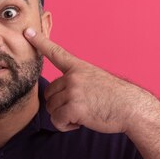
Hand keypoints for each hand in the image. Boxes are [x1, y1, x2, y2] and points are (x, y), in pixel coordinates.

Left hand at [24, 28, 151, 133]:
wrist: (132, 108)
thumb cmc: (115, 98)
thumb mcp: (96, 81)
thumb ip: (77, 82)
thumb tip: (59, 96)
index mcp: (79, 67)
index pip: (56, 52)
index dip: (40, 42)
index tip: (27, 32)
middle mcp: (73, 76)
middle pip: (49, 95)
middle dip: (60, 106)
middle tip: (80, 109)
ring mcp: (73, 90)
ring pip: (52, 109)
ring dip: (64, 117)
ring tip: (83, 115)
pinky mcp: (74, 106)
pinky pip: (57, 120)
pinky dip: (66, 126)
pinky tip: (81, 123)